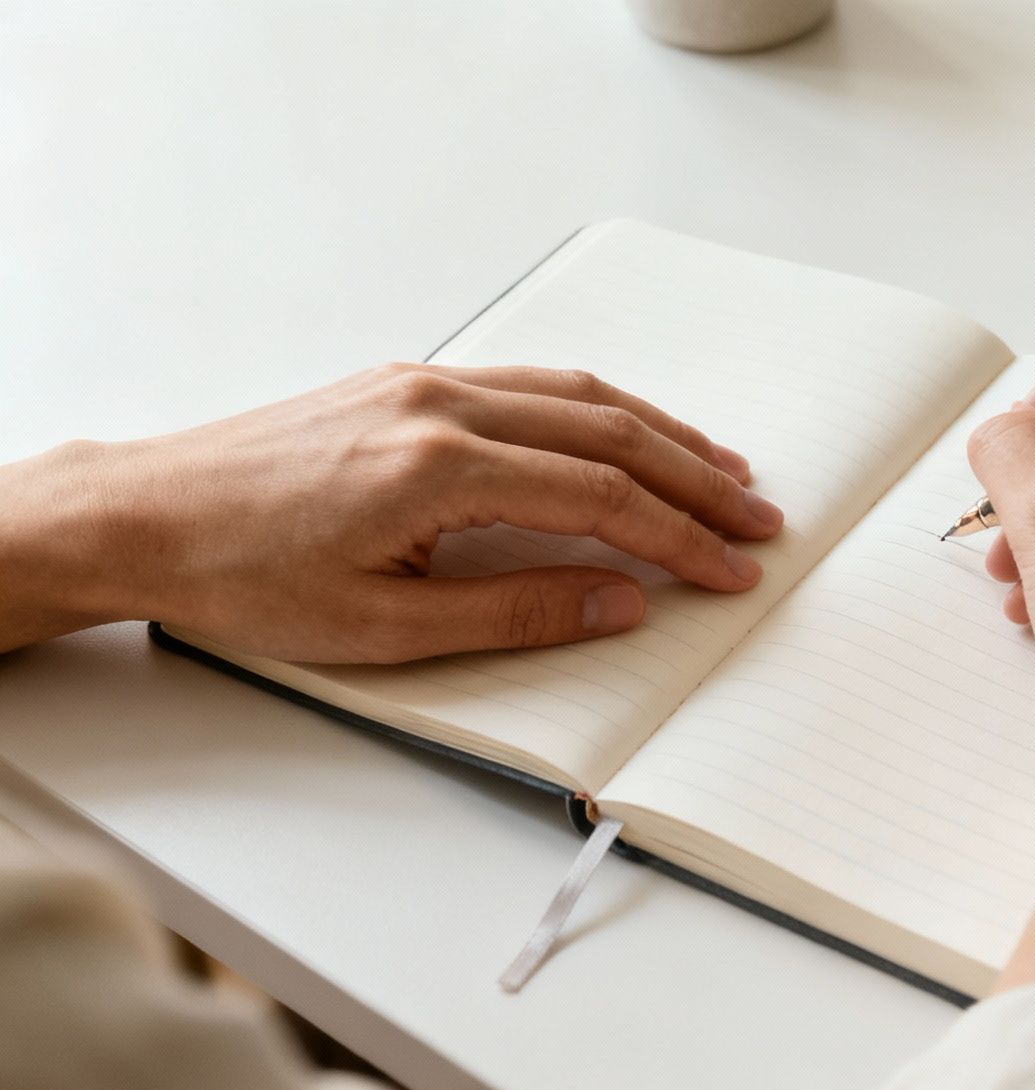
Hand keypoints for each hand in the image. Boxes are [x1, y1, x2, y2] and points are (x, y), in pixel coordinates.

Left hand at [0, 363, 781, 661]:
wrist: (142, 515)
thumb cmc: (243, 577)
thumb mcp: (383, 628)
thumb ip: (517, 613)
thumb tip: (620, 602)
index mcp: (438, 468)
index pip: (600, 497)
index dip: (679, 537)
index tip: (733, 568)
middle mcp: (441, 407)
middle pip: (608, 431)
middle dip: (695, 480)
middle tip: (758, 518)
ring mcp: (424, 384)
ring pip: (576, 393)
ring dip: (659, 432)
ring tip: (721, 469)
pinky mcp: (407, 382)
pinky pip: (530, 383)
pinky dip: (598, 408)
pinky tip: (626, 431)